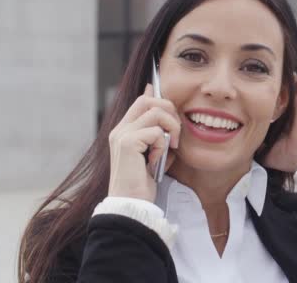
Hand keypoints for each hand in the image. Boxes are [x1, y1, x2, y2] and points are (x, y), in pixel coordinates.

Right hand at [107, 84, 180, 201]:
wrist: (131, 204)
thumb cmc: (142, 184)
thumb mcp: (154, 156)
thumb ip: (159, 138)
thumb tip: (169, 120)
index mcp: (124, 132)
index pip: (140, 102)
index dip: (154, 94)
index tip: (163, 93)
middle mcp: (120, 130)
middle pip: (148, 100)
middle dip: (169, 110)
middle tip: (176, 132)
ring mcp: (122, 135)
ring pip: (155, 112)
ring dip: (171, 127)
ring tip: (171, 146)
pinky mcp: (127, 143)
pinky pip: (156, 132)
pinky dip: (163, 145)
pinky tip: (156, 160)